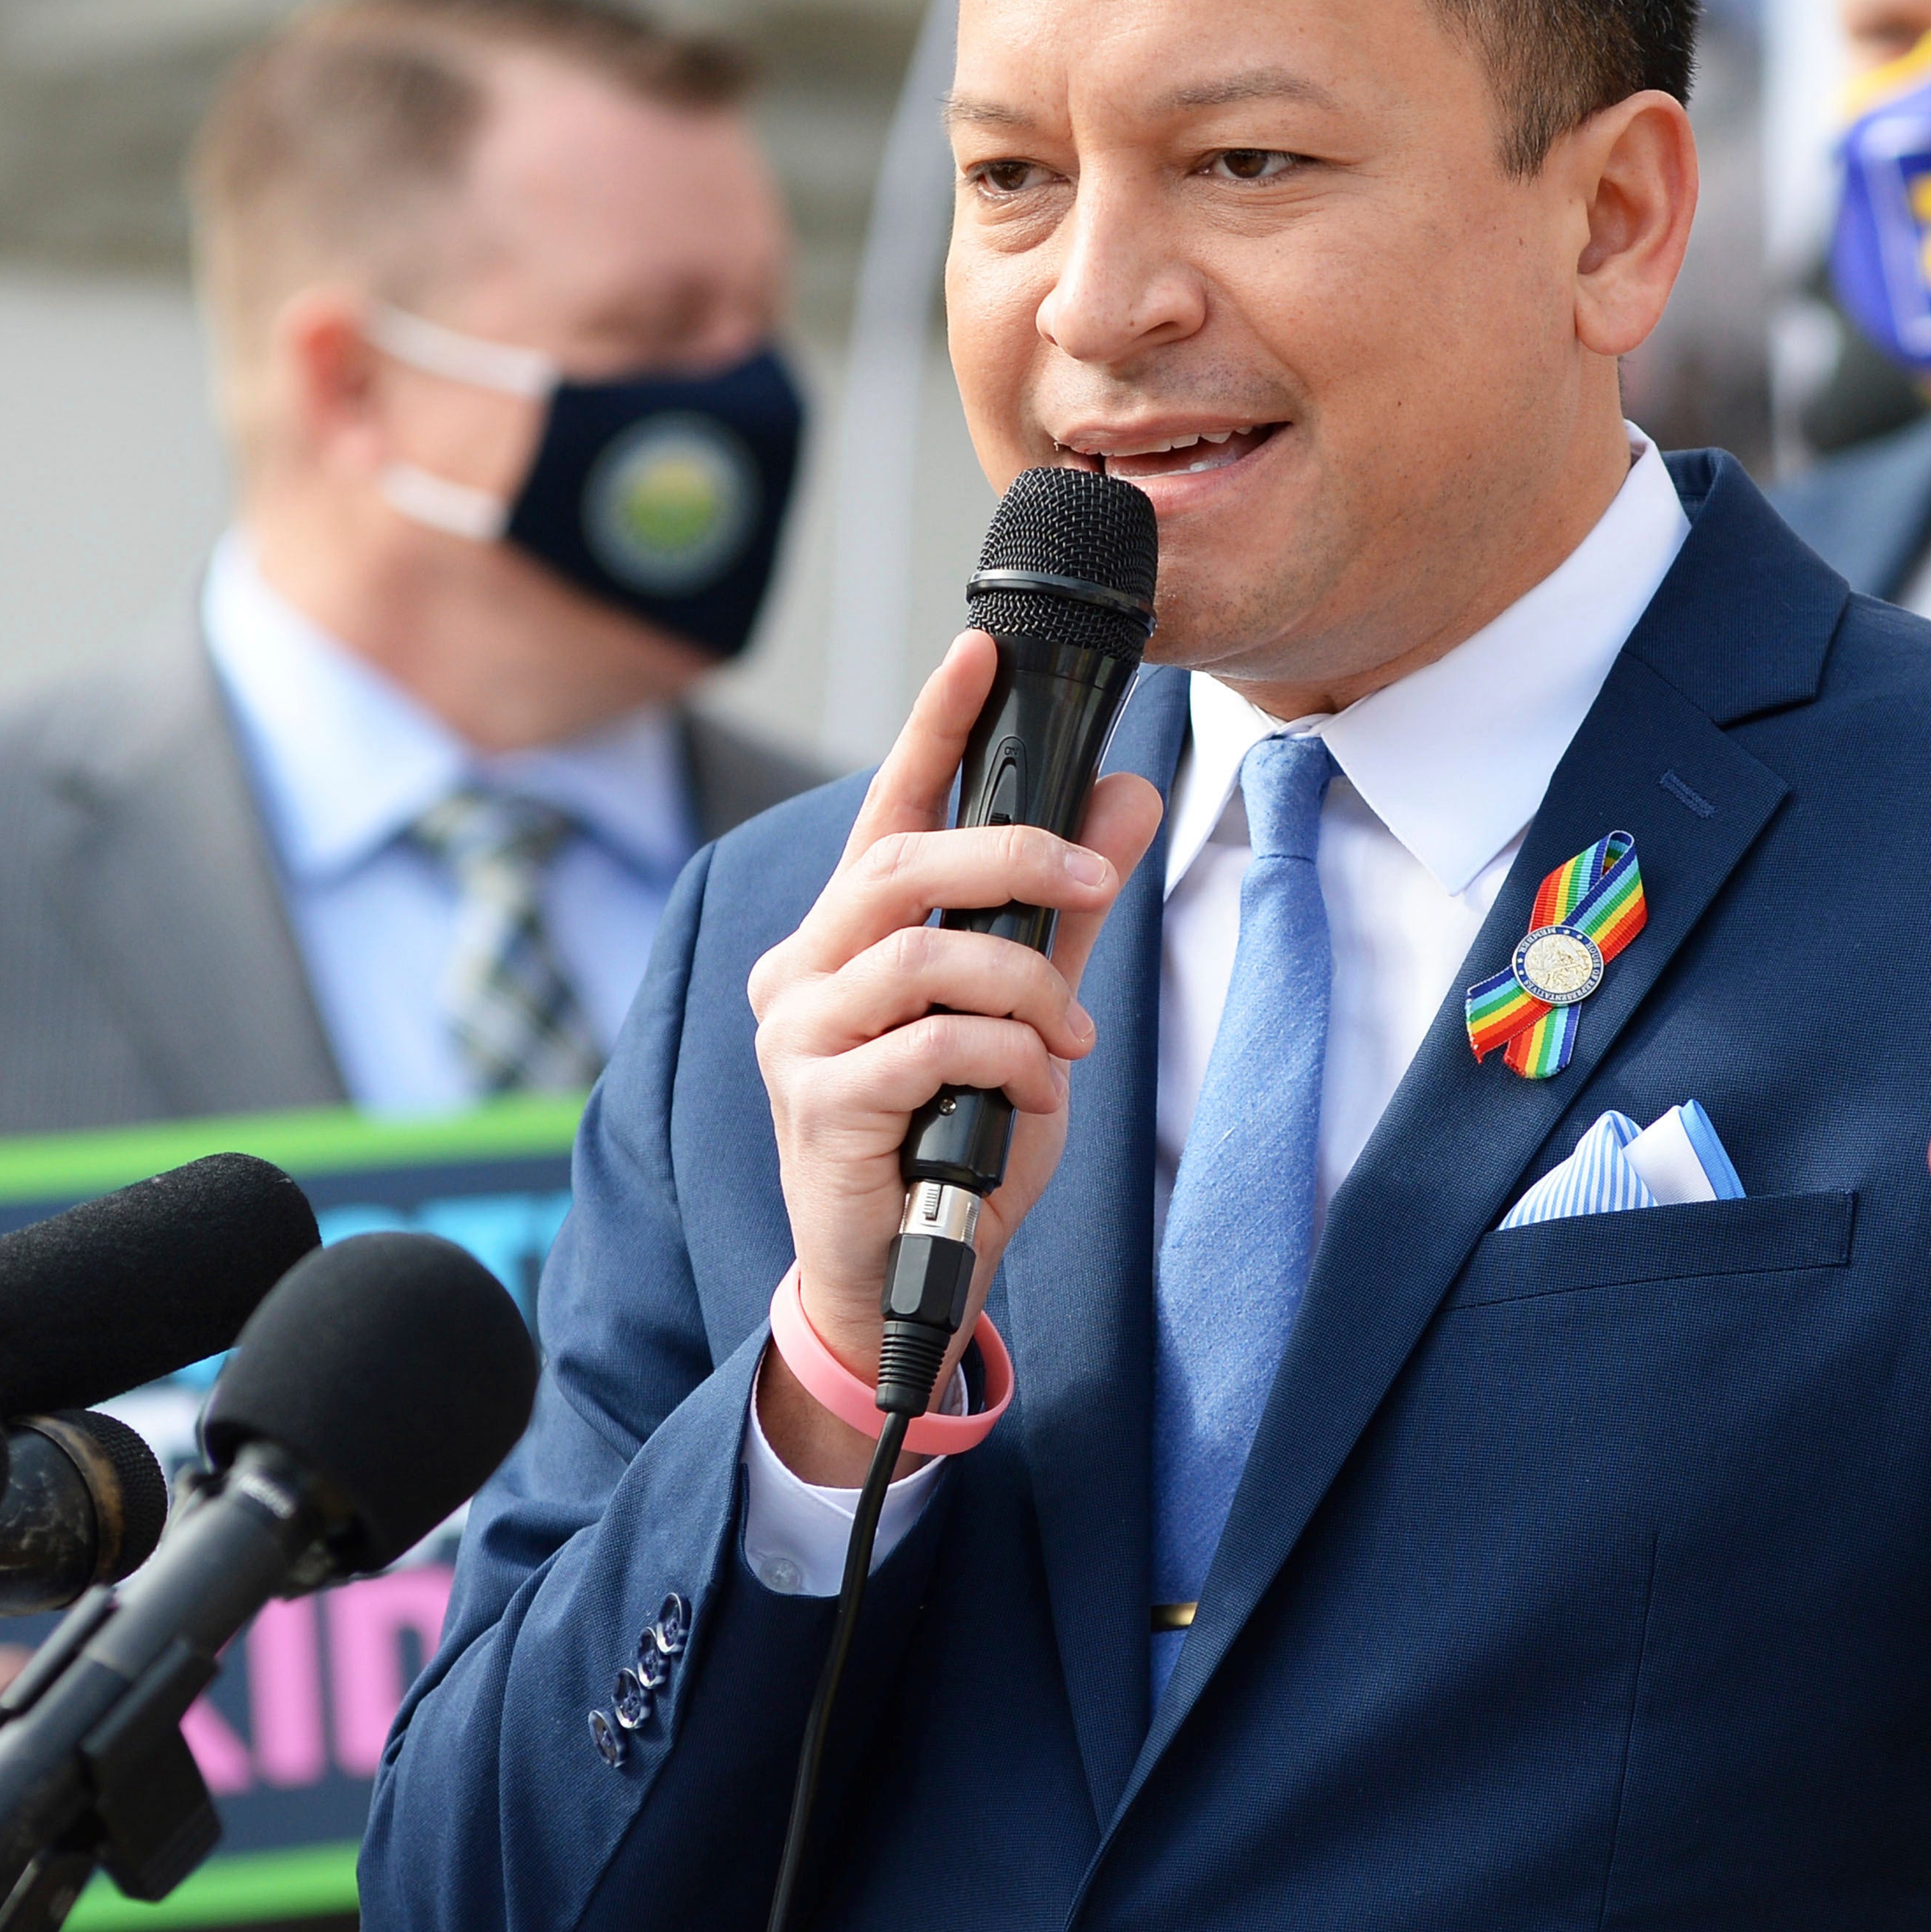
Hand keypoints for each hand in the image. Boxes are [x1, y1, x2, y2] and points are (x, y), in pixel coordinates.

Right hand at [746, 631, 1161, 1486]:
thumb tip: (1130, 797)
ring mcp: (799, 1037)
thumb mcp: (1031, 1009)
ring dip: (1024, 984)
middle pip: (901, 866)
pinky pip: (932, 1043)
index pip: (887, 809)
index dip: (931, 728)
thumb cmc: (953, 1138)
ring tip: (1070, 1039)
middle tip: (1094, 872)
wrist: (905, 1277)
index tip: (978, 654)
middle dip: (1011, 853)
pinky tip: (1032, 1098)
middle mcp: (804, 971)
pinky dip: (1007, 1060)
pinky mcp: (818, 1103)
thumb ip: (1067, 908)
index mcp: (848, 937)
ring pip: (923, 954)